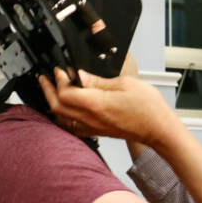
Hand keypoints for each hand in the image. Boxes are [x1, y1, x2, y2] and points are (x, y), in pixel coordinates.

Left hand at [38, 66, 176, 146]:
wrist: (158, 129)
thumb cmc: (147, 108)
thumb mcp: (124, 84)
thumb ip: (98, 81)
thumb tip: (80, 75)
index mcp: (96, 104)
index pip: (65, 92)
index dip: (58, 79)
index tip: (59, 69)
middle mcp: (91, 118)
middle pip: (57, 107)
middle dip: (47, 90)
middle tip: (44, 79)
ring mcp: (93, 128)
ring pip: (62, 119)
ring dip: (52, 104)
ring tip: (50, 91)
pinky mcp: (97, 133)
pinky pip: (72, 128)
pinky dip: (63, 118)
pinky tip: (63, 110)